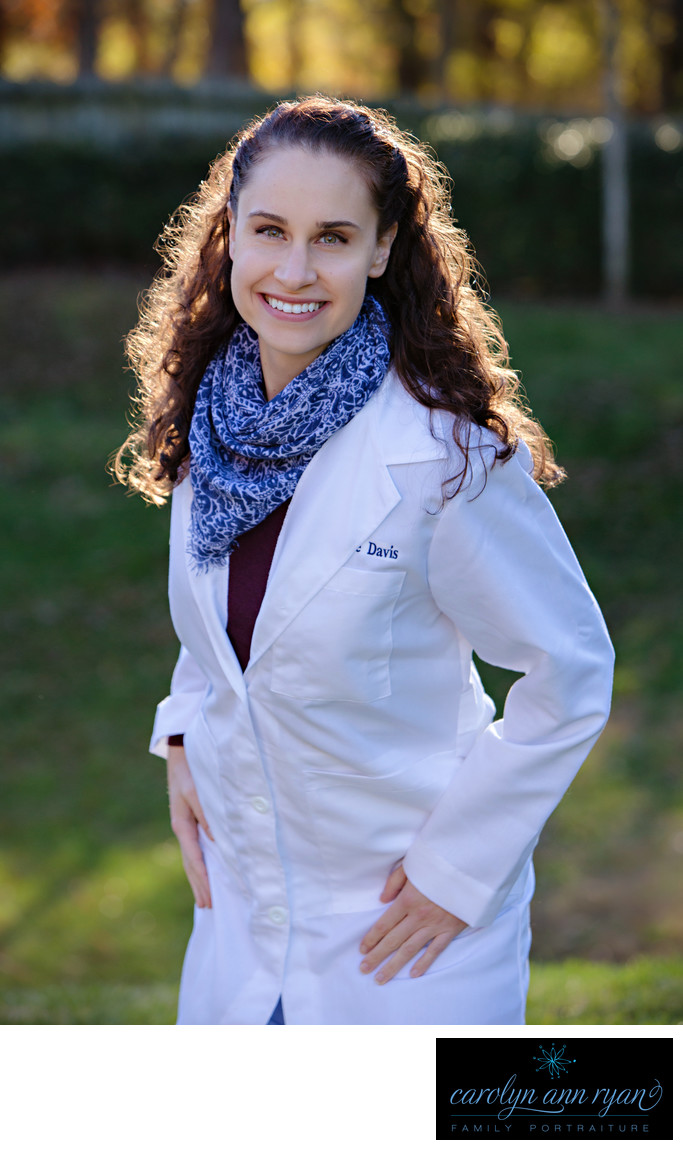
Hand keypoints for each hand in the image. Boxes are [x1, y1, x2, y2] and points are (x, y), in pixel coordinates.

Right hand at [167, 744, 212, 908]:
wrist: (181, 752)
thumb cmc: (190, 770)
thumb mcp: (197, 792)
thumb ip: (207, 816)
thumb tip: (218, 841)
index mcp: (182, 825)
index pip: (194, 859)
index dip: (202, 879)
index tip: (210, 898)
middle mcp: (182, 829)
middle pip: (191, 864)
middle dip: (199, 885)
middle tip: (207, 907)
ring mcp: (185, 826)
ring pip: (192, 858)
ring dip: (198, 878)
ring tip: (204, 898)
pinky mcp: (190, 820)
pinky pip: (196, 848)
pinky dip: (200, 864)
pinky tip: (206, 869)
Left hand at [359, 863, 466, 983]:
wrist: (469, 870)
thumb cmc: (438, 865)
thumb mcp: (411, 865)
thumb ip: (394, 882)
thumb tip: (381, 900)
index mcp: (407, 900)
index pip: (384, 924)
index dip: (371, 938)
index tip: (362, 950)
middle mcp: (418, 916)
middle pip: (393, 940)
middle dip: (377, 957)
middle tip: (364, 969)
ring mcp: (434, 925)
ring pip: (410, 949)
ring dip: (394, 965)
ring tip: (381, 978)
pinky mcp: (450, 930)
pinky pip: (435, 950)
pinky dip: (424, 963)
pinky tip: (413, 974)